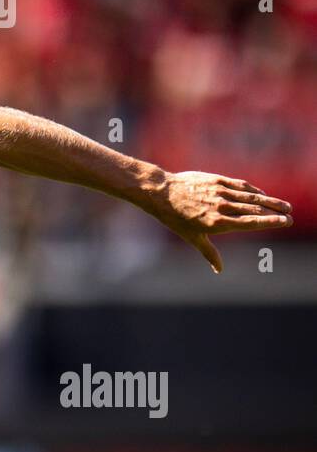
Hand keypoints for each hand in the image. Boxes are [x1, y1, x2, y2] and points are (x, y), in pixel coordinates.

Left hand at [145, 170, 291, 272]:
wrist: (162, 193)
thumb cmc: (175, 218)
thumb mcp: (192, 238)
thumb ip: (210, 253)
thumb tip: (219, 270)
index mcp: (216, 223)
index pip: (250, 222)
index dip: (269, 222)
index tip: (285, 221)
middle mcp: (221, 207)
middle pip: (254, 209)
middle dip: (274, 212)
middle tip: (289, 214)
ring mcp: (220, 192)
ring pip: (251, 197)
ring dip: (269, 201)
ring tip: (284, 205)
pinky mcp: (218, 180)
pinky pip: (241, 186)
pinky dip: (253, 190)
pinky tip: (263, 195)